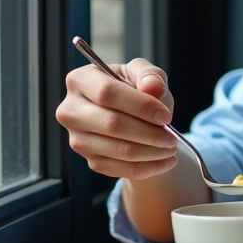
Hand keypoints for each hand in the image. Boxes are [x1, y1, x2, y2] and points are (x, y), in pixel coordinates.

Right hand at [55, 58, 178, 179]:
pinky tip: (164, 161)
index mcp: (81, 80)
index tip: (165, 115)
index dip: (140, 105)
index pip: (107, 93)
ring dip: (151, 152)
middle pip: (112, 124)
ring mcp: (77, 138)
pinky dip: (147, 167)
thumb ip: (150, 75)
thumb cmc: (134, 89)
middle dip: (149, 133)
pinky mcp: (89, 160)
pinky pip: (120, 169)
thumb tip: (153, 88)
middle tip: (172, 137)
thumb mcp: (143, 73)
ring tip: (171, 148)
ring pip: (118, 150)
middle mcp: (71, 110)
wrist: (130, 114)